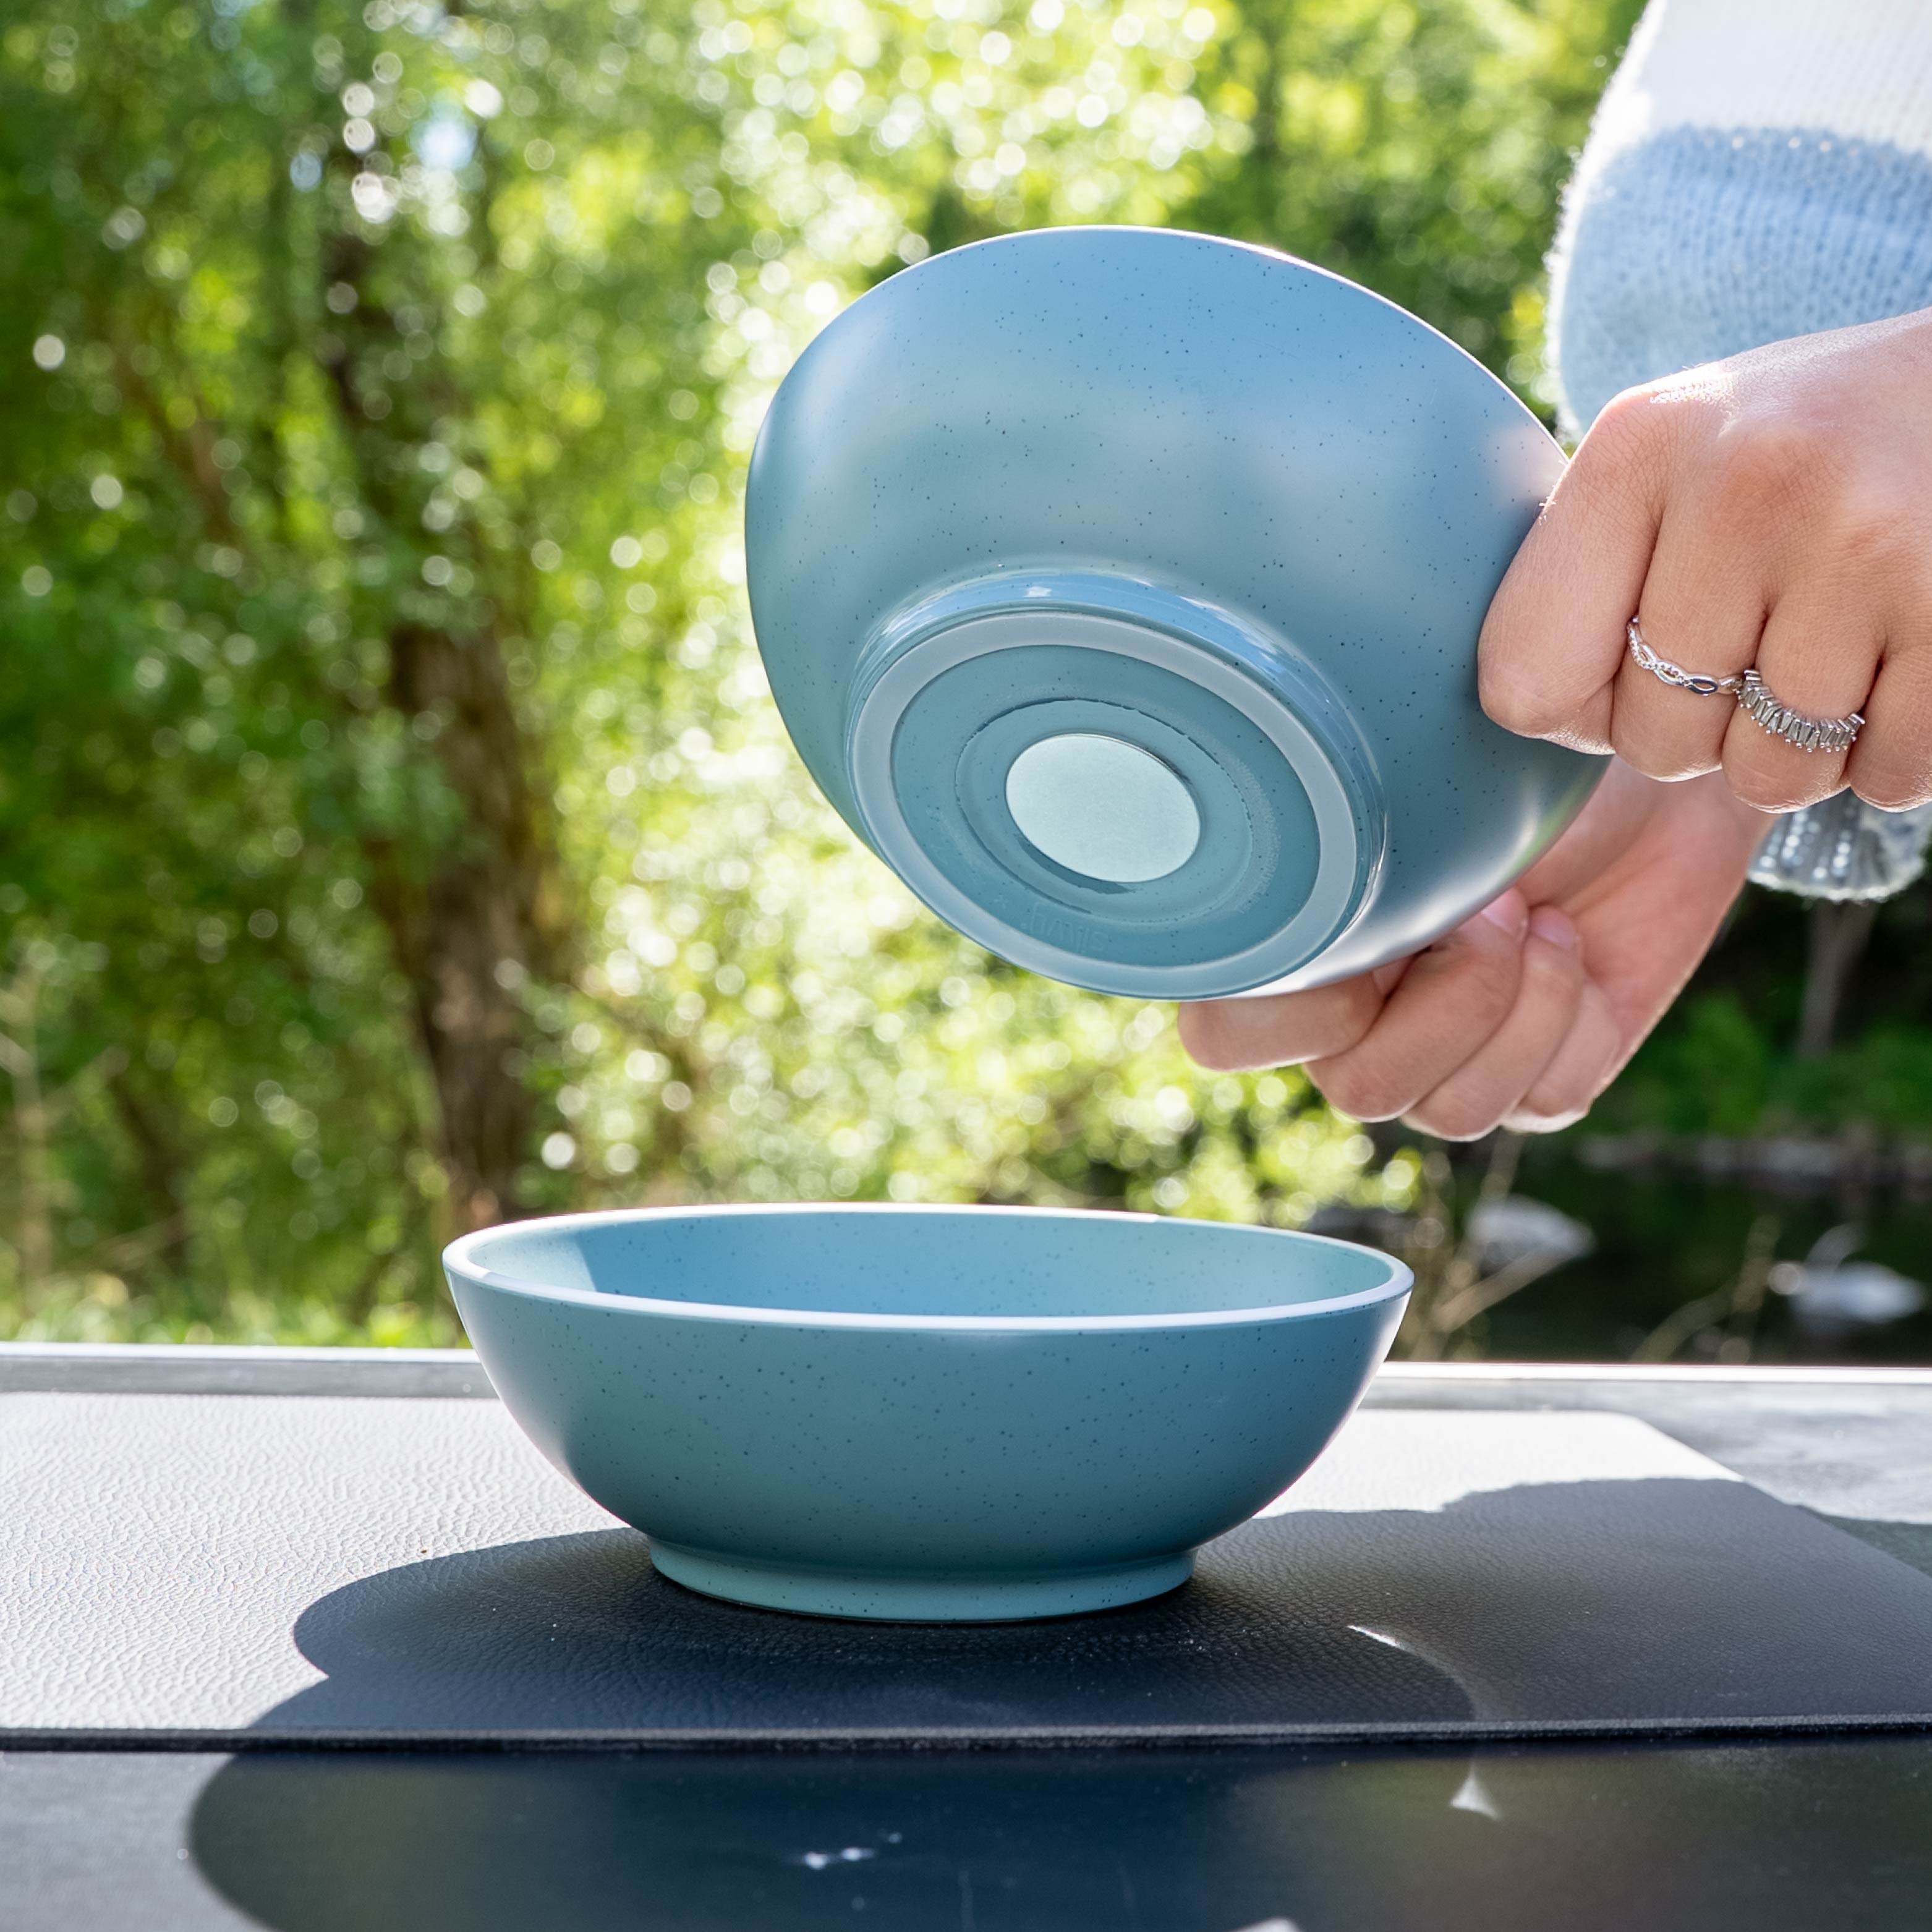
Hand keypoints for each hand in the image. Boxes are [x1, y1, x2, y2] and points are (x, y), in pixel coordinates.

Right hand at [1178, 763, 1763, 1137]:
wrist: (1645, 773)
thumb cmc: (1512, 756)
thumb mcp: (1417, 776)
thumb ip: (1337, 831)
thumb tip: (1307, 838)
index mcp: (1297, 955)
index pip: (1229, 1035)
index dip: (1289, 1002)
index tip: (1366, 907)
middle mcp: (1357, 1026)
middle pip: (1357, 1088)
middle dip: (1441, 1000)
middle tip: (1487, 906)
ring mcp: (1448, 1061)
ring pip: (1447, 1109)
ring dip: (1507, 1002)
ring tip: (1536, 917)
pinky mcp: (1541, 1083)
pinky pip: (1536, 1101)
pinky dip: (1566, 1014)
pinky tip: (1571, 942)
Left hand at [1480, 307, 1931, 814]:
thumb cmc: (1813, 447)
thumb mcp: (1677, 458)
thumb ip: (1591, 571)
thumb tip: (1525, 711)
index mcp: (1638, 447)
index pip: (1523, 682)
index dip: (1580, 709)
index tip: (1634, 662)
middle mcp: (1742, 483)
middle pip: (1653, 742)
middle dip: (1704, 732)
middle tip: (1765, 645)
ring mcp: (1859, 541)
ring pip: (1769, 774)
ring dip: (1804, 749)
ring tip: (1841, 649)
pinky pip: (1886, 776)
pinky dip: (1894, 754)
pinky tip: (1908, 659)